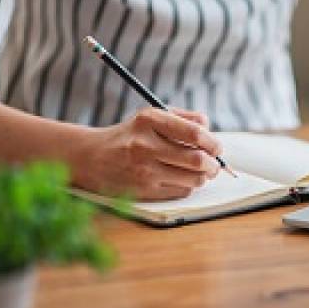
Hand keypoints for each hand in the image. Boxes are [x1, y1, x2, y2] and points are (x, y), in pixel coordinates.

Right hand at [71, 107, 223, 199]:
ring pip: (193, 179)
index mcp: (149, 120)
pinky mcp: (143, 190)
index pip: (194, 133)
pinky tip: (182, 179)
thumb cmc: (130, 135)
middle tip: (214, 164)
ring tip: (202, 172)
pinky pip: (181, 191)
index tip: (217, 147)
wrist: (91, 157)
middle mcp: (145, 145)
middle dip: (213, 164)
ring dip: (204, 177)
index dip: (213, 142)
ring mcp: (144, 170)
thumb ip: (183, 118)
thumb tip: (209, 127)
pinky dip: (189, 186)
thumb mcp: (151, 117)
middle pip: (197, 160)